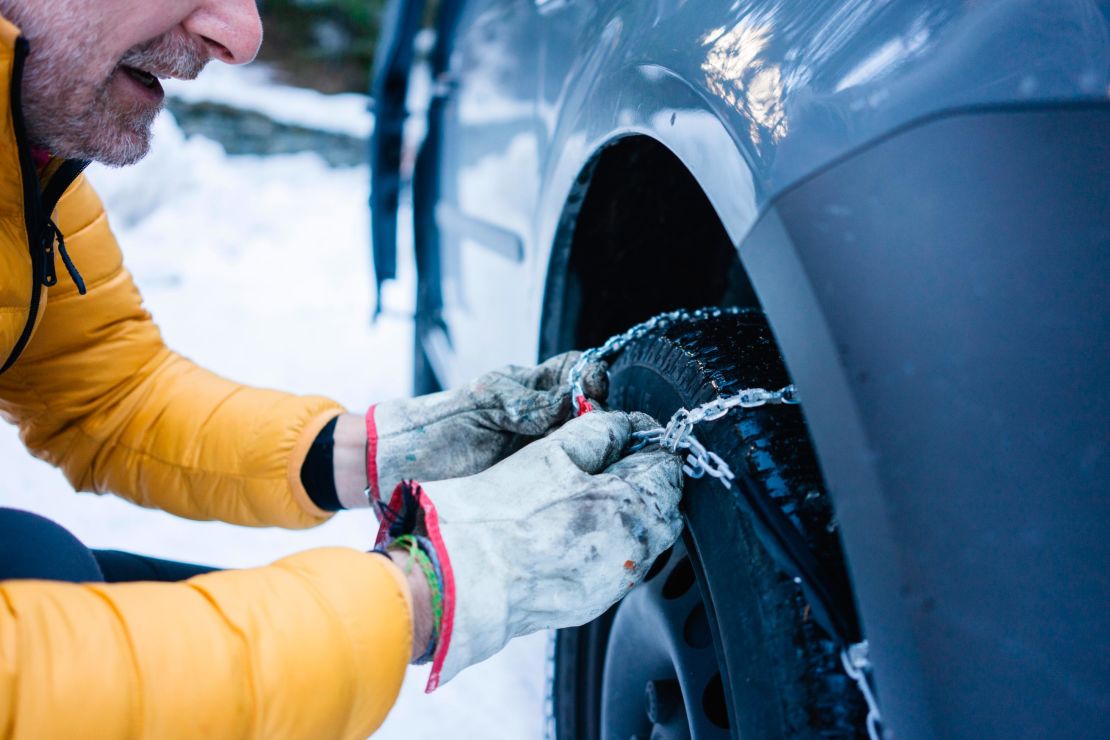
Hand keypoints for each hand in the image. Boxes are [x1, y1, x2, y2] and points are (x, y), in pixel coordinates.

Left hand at [354, 351, 608, 502]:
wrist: (393, 471)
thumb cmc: (431, 429)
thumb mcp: (482, 406)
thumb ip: (529, 403)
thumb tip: (577, 400)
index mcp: (525, 389)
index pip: (574, 371)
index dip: (591, 377)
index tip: (596, 391)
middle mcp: (537, 419)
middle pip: (587, 411)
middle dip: (600, 419)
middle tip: (595, 432)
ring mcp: (536, 452)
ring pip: (582, 445)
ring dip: (592, 449)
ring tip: (589, 459)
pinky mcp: (532, 484)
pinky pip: (564, 476)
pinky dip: (576, 476)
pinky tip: (577, 481)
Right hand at [378, 410, 683, 687]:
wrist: (461, 577)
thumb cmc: (498, 516)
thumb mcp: (550, 453)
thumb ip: (599, 432)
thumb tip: (625, 426)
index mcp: (629, 502)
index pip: (667, 465)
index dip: (649, 444)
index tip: (633, 437)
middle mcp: (633, 547)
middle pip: (666, 505)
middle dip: (648, 482)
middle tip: (615, 465)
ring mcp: (615, 580)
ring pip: (647, 539)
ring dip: (634, 516)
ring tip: (592, 501)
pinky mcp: (595, 602)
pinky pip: (621, 565)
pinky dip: (613, 545)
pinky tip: (578, 534)